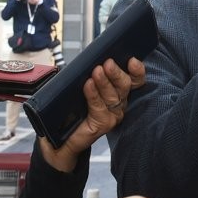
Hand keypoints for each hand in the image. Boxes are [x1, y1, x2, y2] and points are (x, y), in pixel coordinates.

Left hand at [39, 57, 145, 171]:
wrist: (60, 138)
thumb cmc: (71, 110)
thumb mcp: (82, 86)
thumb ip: (91, 74)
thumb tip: (92, 59)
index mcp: (118, 91)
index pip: (134, 80)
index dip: (137, 71)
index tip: (132, 60)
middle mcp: (119, 103)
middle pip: (125, 86)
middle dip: (117, 73)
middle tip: (108, 63)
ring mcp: (113, 115)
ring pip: (113, 96)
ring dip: (104, 82)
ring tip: (96, 71)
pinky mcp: (104, 124)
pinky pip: (99, 107)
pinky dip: (93, 95)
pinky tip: (88, 85)